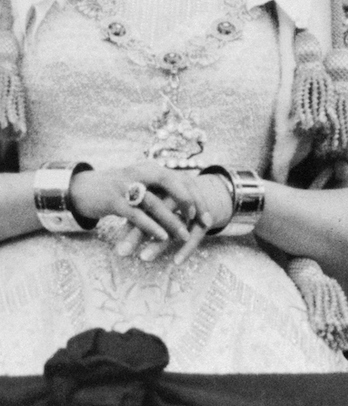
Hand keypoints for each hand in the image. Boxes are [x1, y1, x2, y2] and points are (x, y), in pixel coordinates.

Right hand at [68, 163, 226, 262]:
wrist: (82, 189)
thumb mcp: (142, 184)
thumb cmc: (118, 189)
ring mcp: (127, 185)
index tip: (207, 214)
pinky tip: (162, 237)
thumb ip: (161, 189)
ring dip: (172, 220)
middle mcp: (142, 172)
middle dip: (190, 203)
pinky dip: (151, 226)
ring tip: (185, 236)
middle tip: (202, 221)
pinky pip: (137, 215)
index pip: (181, 179)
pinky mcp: (114, 201)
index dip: (196, 196)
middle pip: (173, 183)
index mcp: (152, 168)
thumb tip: (189, 201)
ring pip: (155, 202)